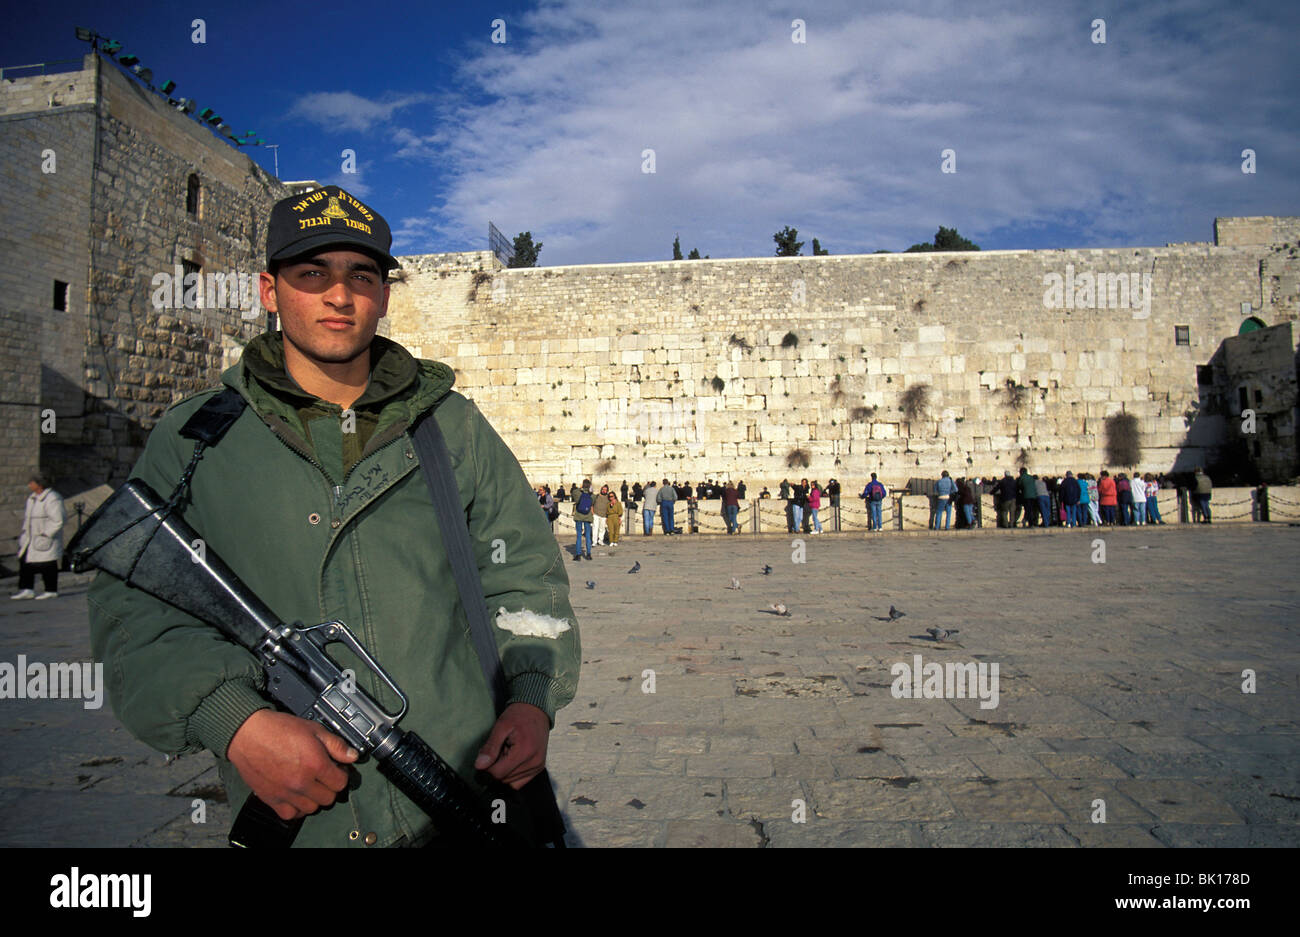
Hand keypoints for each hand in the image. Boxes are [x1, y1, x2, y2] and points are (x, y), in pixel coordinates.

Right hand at [227, 709, 358, 820]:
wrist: (248, 734)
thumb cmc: (277, 729)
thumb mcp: (313, 729)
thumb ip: (335, 745)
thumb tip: (352, 756)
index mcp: (315, 764)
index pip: (340, 783)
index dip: (342, 774)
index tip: (337, 769)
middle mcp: (301, 782)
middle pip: (328, 798)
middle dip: (330, 787)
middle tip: (323, 776)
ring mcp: (286, 793)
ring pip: (312, 808)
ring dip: (314, 798)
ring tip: (310, 785)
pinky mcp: (271, 799)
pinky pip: (291, 814)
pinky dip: (296, 808)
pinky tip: (296, 796)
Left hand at [473, 702, 549, 789]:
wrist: (536, 709)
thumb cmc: (519, 715)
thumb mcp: (501, 726)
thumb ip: (490, 747)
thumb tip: (479, 766)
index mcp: (525, 751)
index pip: (498, 773)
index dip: (487, 767)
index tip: (486, 755)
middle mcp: (534, 762)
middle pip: (504, 779)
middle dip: (495, 768)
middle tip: (498, 750)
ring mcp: (537, 767)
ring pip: (510, 782)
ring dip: (503, 771)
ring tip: (506, 752)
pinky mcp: (538, 768)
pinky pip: (519, 782)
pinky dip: (511, 774)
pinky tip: (511, 760)